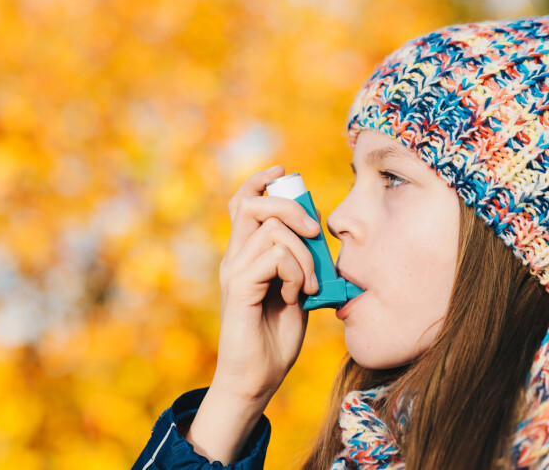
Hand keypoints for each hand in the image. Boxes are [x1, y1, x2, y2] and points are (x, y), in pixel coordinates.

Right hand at [185, 165, 319, 463]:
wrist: (256, 378)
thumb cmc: (276, 337)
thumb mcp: (295, 289)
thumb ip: (299, 261)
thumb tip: (314, 232)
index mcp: (245, 254)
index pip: (242, 201)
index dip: (260, 179)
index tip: (283, 170)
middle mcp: (234, 257)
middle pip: (251, 202)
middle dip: (290, 206)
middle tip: (313, 233)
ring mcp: (234, 271)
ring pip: (271, 230)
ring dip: (303, 254)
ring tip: (308, 285)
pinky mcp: (239, 287)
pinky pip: (274, 257)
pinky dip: (295, 273)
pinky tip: (295, 297)